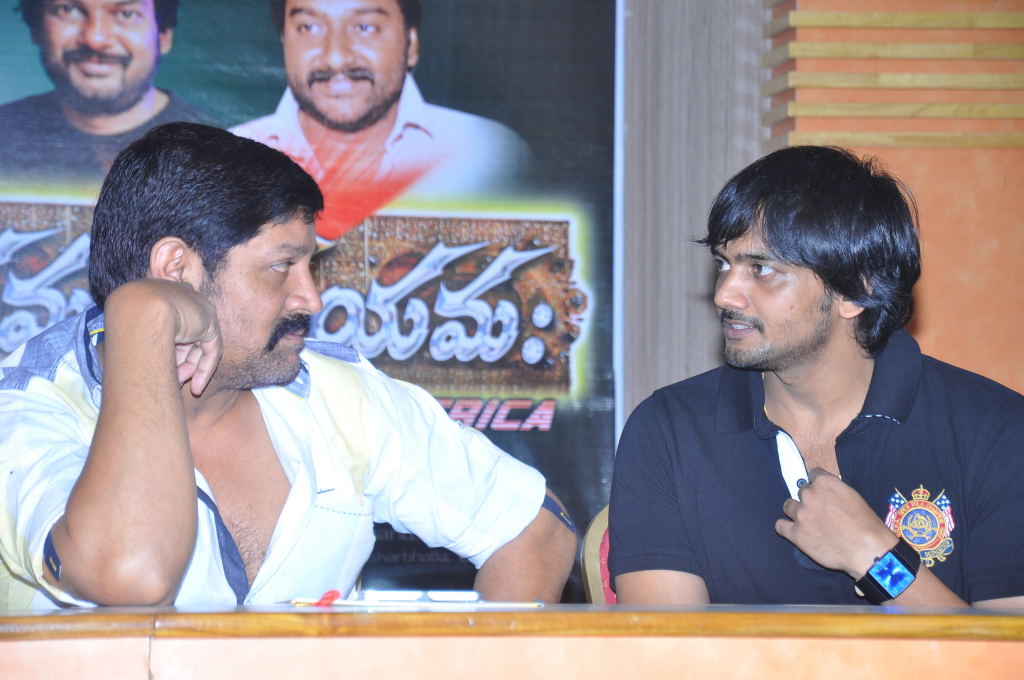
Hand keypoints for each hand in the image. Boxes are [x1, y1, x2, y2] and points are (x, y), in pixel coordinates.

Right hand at [105, 279, 222, 395]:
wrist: (139, 309)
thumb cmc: (125, 315)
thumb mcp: (129, 321)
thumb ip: (139, 331)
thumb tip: (136, 352)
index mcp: (161, 294)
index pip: (167, 323)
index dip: (163, 348)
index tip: (154, 364)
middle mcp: (182, 299)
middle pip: (183, 337)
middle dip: (176, 362)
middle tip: (169, 380)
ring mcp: (198, 310)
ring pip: (196, 346)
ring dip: (188, 370)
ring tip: (176, 385)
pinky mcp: (210, 323)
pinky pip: (210, 350)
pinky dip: (203, 370)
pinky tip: (195, 388)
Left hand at [775, 468, 897, 578]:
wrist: (867, 550)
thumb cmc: (866, 525)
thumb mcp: (853, 497)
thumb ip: (834, 490)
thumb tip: (825, 492)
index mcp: (825, 483)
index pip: (813, 474)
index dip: (818, 484)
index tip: (822, 493)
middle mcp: (809, 495)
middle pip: (802, 492)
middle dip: (809, 500)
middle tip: (820, 512)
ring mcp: (801, 514)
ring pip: (788, 506)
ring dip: (796, 512)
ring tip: (807, 522)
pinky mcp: (796, 533)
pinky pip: (780, 526)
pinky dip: (786, 528)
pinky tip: (794, 531)